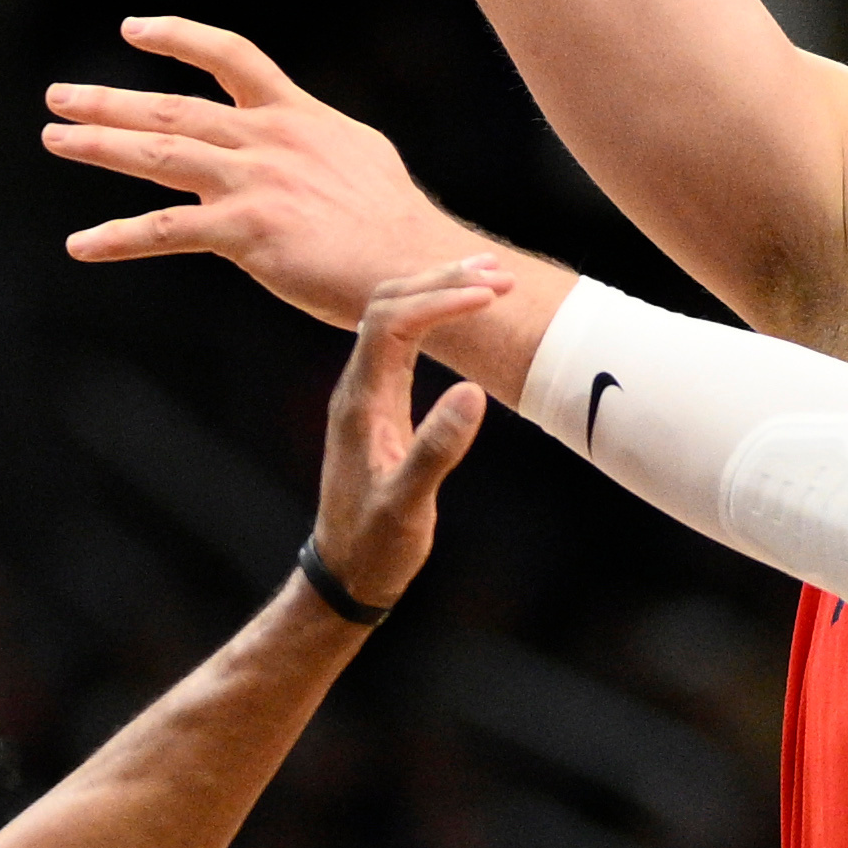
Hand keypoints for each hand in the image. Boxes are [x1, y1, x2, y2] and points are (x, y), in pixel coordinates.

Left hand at [46, 18, 471, 327]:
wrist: (417, 264)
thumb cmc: (392, 223)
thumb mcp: (355, 156)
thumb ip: (310, 142)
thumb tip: (291, 142)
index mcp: (296, 115)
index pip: (232, 56)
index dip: (179, 37)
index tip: (132, 28)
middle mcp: (269, 138)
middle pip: (174, 108)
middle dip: (110, 100)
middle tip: (58, 96)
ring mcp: (254, 182)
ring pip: (159, 154)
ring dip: (99, 145)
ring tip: (54, 138)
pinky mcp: (246, 231)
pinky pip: (165, 231)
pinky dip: (117, 238)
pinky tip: (80, 244)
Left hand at [312, 271, 494, 611]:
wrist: (345, 572)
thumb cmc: (373, 545)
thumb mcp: (408, 506)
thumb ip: (436, 450)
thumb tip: (472, 392)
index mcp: (360, 403)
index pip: (392, 323)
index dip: (439, 300)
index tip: (490, 297)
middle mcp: (357, 388)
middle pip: (387, 304)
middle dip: (442, 281)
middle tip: (502, 275)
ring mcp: (366, 393)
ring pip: (394, 317)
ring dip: (439, 291)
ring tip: (493, 278)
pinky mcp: (380, 404)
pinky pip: (402, 341)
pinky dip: (435, 316)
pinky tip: (464, 311)